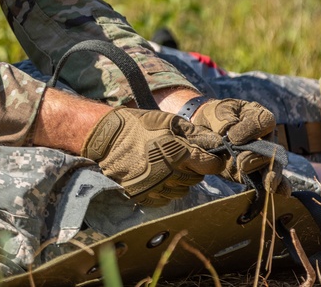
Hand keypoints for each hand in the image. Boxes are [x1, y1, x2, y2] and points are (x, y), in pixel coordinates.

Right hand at [82, 107, 224, 205]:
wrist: (106, 138)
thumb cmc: (138, 125)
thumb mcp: (168, 121)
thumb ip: (194, 133)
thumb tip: (214, 142)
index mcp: (179, 155)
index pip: (211, 166)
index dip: (211, 159)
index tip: (206, 156)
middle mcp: (170, 175)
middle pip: (197, 179)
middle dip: (194, 168)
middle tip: (181, 157)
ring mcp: (156, 188)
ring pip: (182, 191)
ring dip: (180, 180)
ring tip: (166, 165)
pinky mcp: (144, 196)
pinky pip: (165, 199)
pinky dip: (165, 189)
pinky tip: (156, 175)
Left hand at [190, 99, 287, 191]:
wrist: (204, 132)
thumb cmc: (213, 117)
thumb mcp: (214, 112)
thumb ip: (222, 120)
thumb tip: (230, 131)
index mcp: (257, 115)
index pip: (264, 121)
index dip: (252, 129)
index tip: (232, 137)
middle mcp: (265, 136)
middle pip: (271, 147)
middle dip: (258, 157)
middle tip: (241, 163)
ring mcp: (263, 155)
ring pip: (273, 165)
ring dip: (270, 174)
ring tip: (268, 184)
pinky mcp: (256, 171)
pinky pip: (269, 179)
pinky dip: (277, 186)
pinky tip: (280, 192)